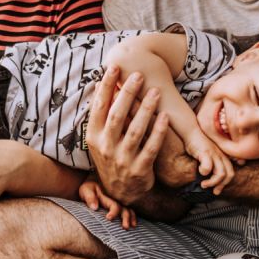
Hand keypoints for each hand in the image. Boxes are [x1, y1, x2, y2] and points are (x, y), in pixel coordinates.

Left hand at [79, 176, 136, 228]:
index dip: (113, 212)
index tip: (108, 218)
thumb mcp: (86, 190)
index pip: (114, 205)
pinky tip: (134, 224)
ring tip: (132, 226)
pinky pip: (129, 210)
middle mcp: (116, 200)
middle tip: (125, 227)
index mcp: (108, 197)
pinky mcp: (120, 206)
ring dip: (131, 218)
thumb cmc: (88, 189)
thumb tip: (94, 207)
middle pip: (124, 209)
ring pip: (128, 210)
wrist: (93, 184)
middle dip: (126, 218)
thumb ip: (90, 198)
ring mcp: (119, 202)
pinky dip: (133, 217)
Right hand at [84, 65, 169, 204]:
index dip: (106, 86)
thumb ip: (102, 115)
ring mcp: (122, 159)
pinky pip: (150, 147)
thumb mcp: (100, 139)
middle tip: (138, 75)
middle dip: (128, 93)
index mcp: (93, 136)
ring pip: (135, 130)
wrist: (121, 191)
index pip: (98, 106)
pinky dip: (158, 132)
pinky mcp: (139, 169)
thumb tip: (101, 83)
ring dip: (146, 109)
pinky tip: (165, 117)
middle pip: (117, 115)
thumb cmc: (112, 156)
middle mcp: (105, 147)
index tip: (115, 67)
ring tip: (156, 91)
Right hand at [184, 133, 235, 193]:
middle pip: (229, 174)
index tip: (217, 190)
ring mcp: (214, 154)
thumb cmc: (199, 144)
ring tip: (204, 184)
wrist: (192, 132)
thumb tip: (209, 177)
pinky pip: (208, 166)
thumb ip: (213, 163)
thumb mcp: (209, 154)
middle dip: (221, 185)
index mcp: (223, 157)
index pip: (231, 173)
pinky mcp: (205, 152)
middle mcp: (221, 156)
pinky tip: (200, 172)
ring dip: (212, 182)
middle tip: (213, 191)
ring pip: (221, 173)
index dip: (225, 184)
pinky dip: (205, 172)